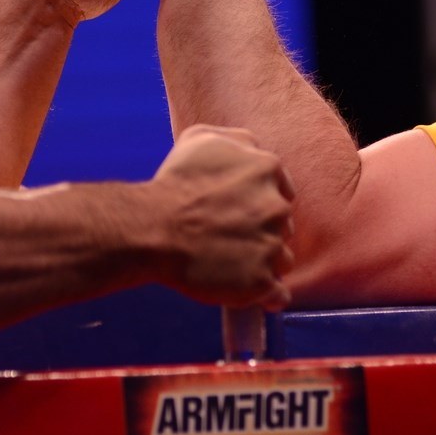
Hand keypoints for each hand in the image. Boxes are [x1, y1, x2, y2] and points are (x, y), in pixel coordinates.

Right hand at [150, 125, 293, 309]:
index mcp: (268, 170)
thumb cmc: (172, 184)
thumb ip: (237, 140)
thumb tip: (255, 150)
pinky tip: (249, 292)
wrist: (152, 229)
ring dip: (263, 264)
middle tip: (229, 239)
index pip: (281, 192)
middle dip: (261, 233)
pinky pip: (278, 294)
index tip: (237, 215)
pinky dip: (267, 295)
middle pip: (282, 227)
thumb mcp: (201, 138)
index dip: (258, 205)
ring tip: (232, 265)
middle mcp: (277, 208)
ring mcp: (271, 246)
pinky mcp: (260, 282)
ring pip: (281, 260)